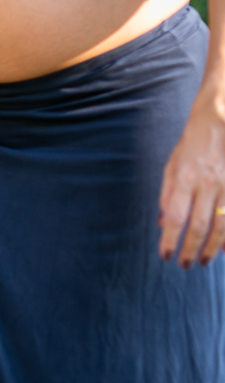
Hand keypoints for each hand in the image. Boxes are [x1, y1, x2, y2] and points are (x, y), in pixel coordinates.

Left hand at [158, 97, 224, 266]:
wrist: (222, 117)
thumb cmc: (194, 142)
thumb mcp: (172, 163)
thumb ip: (167, 193)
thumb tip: (163, 222)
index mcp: (185, 178)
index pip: (175, 218)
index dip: (170, 240)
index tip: (166, 256)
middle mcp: (208, 183)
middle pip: (199, 226)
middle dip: (191, 249)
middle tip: (186, 264)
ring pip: (224, 225)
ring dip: (213, 247)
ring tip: (205, 260)